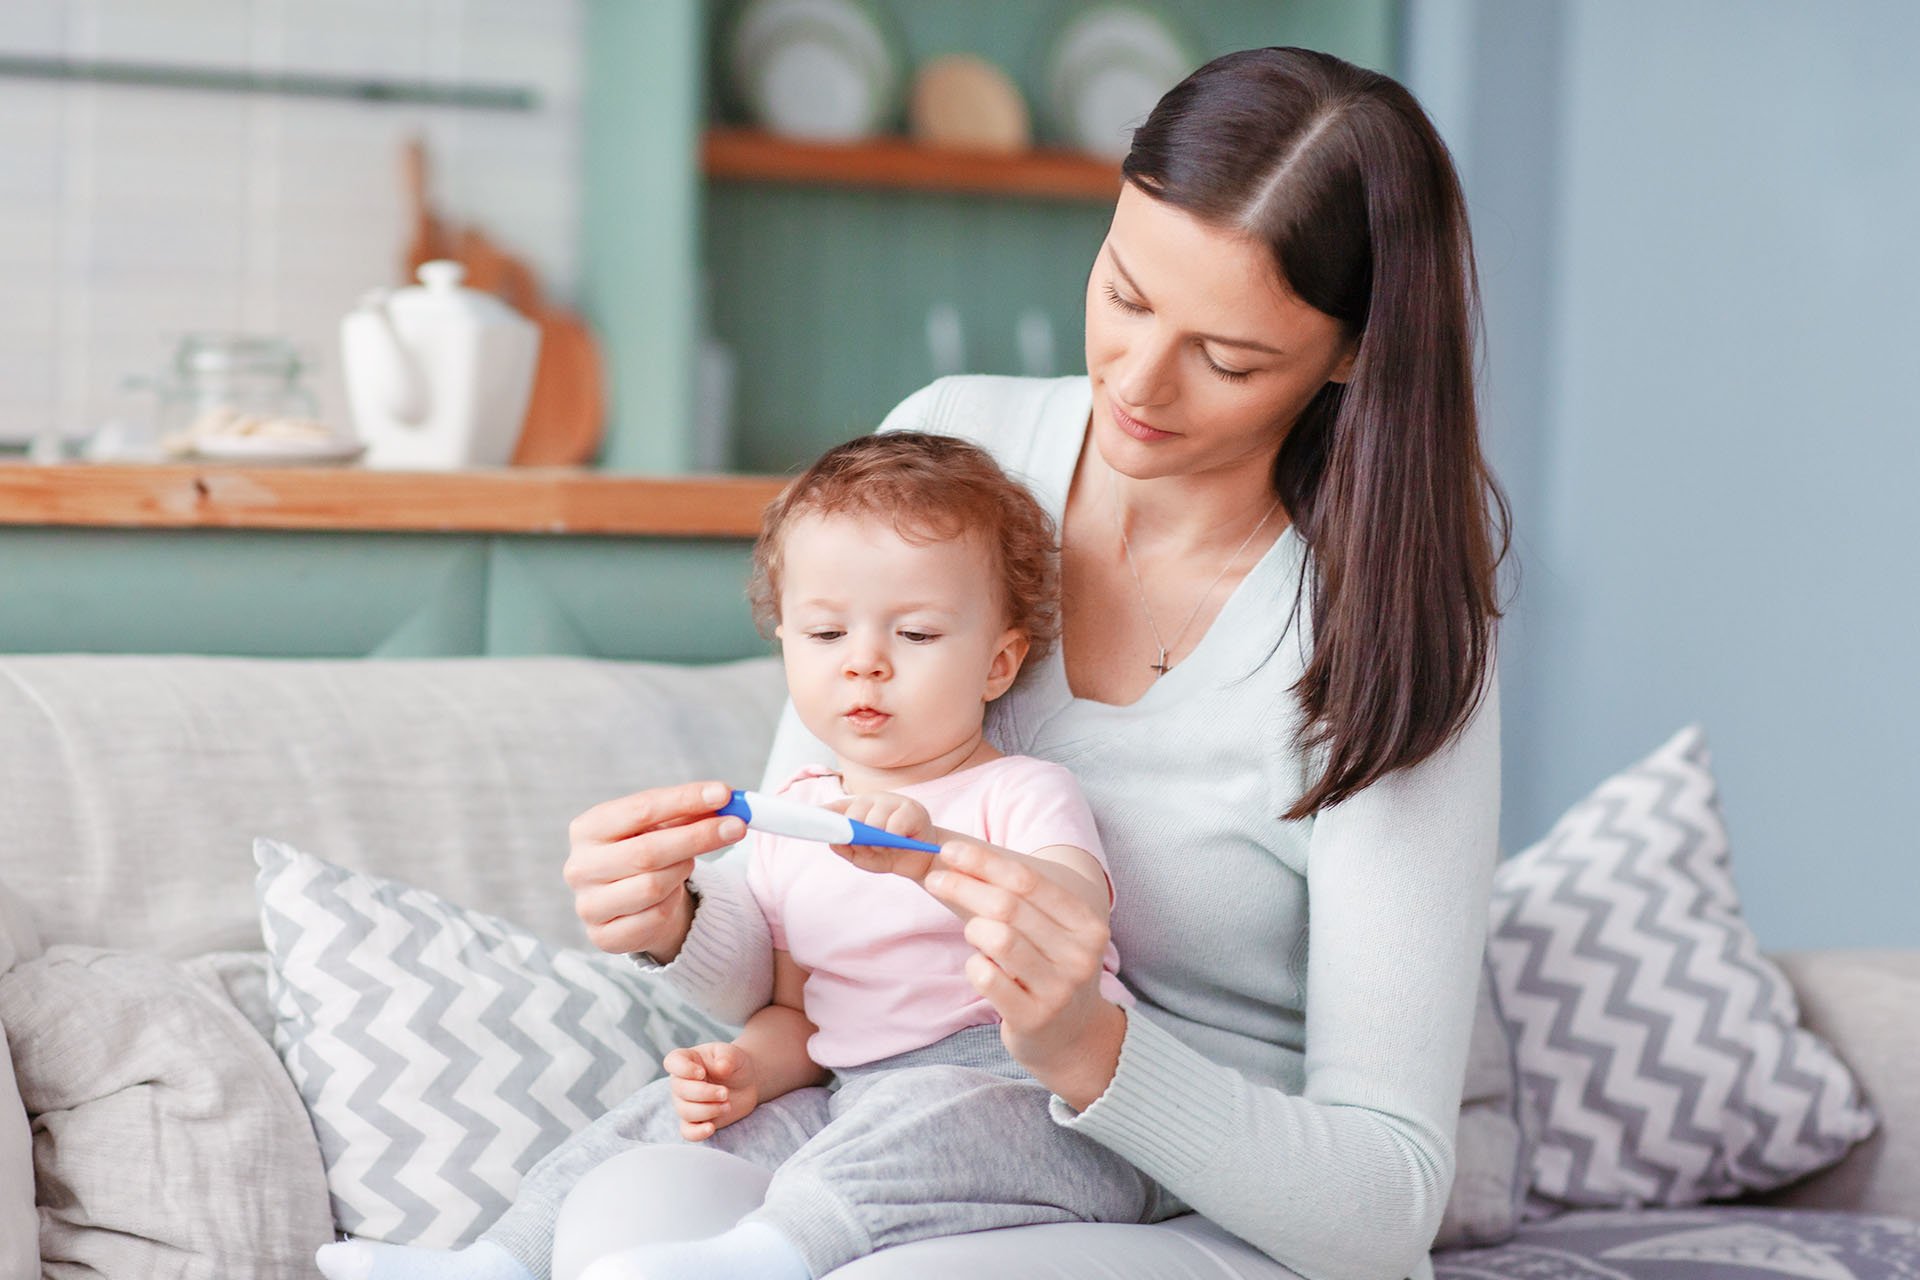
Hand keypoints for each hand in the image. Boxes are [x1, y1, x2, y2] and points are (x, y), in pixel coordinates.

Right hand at [563, 780, 744, 960]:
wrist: (633, 902)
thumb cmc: (647, 852)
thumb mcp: (662, 826)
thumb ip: (687, 811)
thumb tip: (723, 799)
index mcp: (587, 829)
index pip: (640, 809)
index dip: (684, 799)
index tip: (724, 794)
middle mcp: (579, 867)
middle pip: (647, 850)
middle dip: (698, 836)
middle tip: (736, 826)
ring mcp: (588, 905)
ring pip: (652, 886)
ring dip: (682, 871)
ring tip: (689, 862)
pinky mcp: (604, 936)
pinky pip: (654, 917)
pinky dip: (673, 903)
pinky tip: (673, 895)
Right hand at [664, 1041, 760, 1140]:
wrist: (746, 1082)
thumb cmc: (734, 1064)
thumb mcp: (734, 1054)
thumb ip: (727, 1057)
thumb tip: (721, 1067)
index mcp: (686, 1059)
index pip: (673, 1062)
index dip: (684, 1069)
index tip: (702, 1073)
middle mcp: (681, 1082)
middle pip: (680, 1090)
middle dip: (704, 1093)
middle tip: (725, 1092)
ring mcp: (686, 1103)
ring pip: (685, 1111)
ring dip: (708, 1110)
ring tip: (727, 1105)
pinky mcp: (695, 1121)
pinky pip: (687, 1131)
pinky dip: (697, 1132)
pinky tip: (711, 1128)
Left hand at [826, 792, 937, 884]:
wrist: (920, 860)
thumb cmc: (889, 854)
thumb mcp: (862, 857)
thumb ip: (846, 849)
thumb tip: (834, 841)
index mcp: (857, 808)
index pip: (834, 808)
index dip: (822, 814)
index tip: (811, 821)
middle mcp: (873, 800)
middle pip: (854, 814)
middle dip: (857, 836)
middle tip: (868, 848)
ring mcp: (893, 801)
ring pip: (874, 820)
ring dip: (876, 841)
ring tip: (885, 847)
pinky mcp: (912, 809)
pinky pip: (894, 826)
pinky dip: (892, 839)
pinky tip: (897, 843)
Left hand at [922, 837, 1127, 1110]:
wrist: (1072, 1035)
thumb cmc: (1049, 967)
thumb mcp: (1048, 928)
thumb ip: (1015, 895)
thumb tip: (954, 855)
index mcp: (1087, 923)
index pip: (1028, 880)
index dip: (984, 861)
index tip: (949, 850)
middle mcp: (1080, 955)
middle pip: (1009, 906)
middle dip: (964, 887)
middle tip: (935, 879)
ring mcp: (1059, 990)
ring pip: (998, 939)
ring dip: (973, 928)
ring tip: (972, 931)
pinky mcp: (1034, 1018)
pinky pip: (987, 977)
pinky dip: (974, 965)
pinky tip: (981, 966)